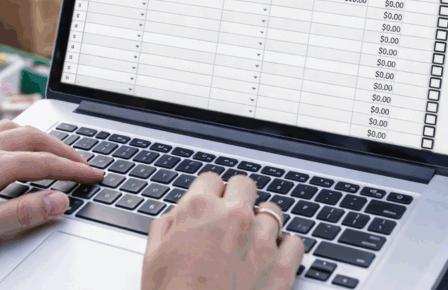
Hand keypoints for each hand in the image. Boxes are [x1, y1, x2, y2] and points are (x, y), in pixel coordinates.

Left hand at [0, 119, 102, 258]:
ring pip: (15, 128)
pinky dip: (19, 134)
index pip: (44, 163)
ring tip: (58, 151)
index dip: (73, 170)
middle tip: (83, 164)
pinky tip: (18, 145)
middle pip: (34, 138)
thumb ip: (23, 213)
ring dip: (42, 138)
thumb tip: (59, 200)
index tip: (95, 175)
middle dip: (64, 149)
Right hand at [142, 173, 303, 289]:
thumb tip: (176, 215)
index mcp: (199, 210)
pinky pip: (295, 242)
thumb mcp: (153, 257)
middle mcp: (233, 218)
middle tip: (229, 221)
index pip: (211, 180)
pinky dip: (285, 248)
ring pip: (273, 212)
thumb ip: (167, 225)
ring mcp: (261, 241)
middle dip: (237, 200)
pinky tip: (271, 259)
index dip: (209, 195)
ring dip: (262, 223)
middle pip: (244, 185)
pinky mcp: (282, 267)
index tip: (211, 206)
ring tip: (251, 243)